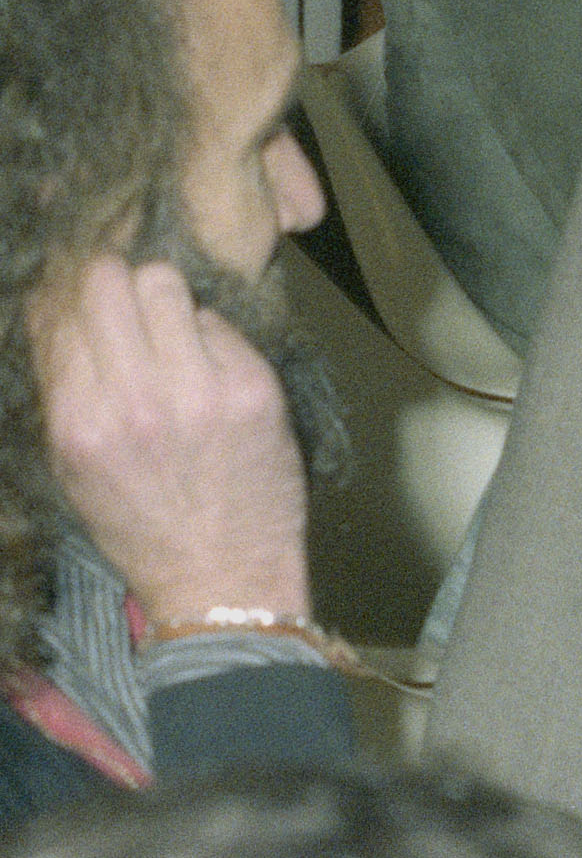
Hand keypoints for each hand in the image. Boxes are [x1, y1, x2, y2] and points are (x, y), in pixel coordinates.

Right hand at [35, 258, 309, 630]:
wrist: (219, 575)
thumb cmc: (140, 524)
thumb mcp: (76, 468)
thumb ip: (64, 390)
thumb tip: (53, 310)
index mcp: (78, 424)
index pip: (59, 317)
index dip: (69, 297)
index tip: (80, 294)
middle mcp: (134, 401)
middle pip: (109, 282)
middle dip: (115, 282)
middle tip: (129, 304)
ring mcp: (197, 390)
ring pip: (165, 284)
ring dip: (164, 297)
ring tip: (169, 328)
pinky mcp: (252, 386)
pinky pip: (218, 322)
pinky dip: (209, 334)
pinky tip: (208, 365)